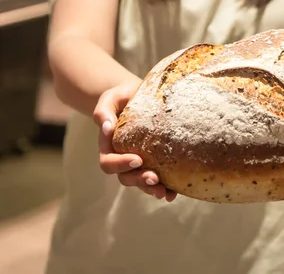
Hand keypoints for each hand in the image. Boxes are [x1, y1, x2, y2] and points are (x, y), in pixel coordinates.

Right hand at [93, 82, 177, 201]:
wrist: (134, 96)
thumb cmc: (120, 96)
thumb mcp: (110, 98)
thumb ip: (103, 112)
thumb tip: (106, 128)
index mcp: (109, 146)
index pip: (109, 162)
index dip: (121, 164)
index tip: (138, 160)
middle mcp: (121, 158)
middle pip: (125, 178)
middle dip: (139, 180)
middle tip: (154, 178)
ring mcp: (137, 162)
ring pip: (140, 182)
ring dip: (152, 189)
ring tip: (165, 193)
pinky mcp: (152, 161)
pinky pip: (156, 179)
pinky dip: (165, 187)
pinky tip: (174, 192)